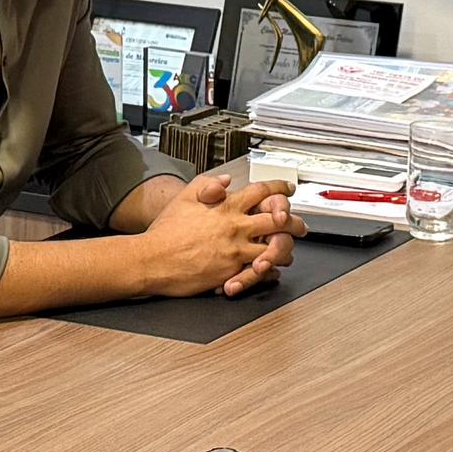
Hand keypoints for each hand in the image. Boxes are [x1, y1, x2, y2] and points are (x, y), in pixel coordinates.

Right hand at [134, 171, 295, 297]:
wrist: (153, 259)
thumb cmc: (165, 232)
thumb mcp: (184, 198)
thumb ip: (207, 185)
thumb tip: (225, 180)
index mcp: (225, 207)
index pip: (261, 192)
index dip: (279, 189)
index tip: (287, 190)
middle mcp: (235, 227)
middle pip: (278, 220)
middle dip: (294, 221)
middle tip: (299, 225)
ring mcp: (236, 250)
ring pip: (275, 248)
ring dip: (285, 248)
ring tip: (287, 250)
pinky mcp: (232, 271)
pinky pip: (261, 271)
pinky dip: (270, 270)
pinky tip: (271, 269)